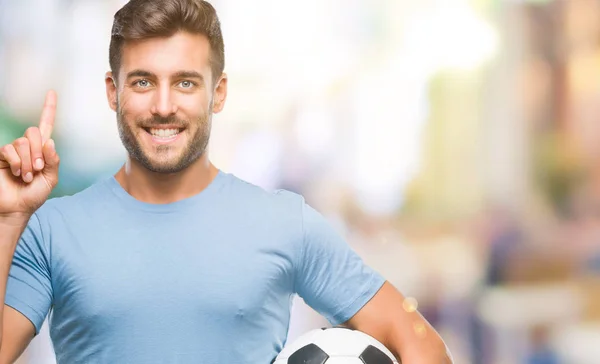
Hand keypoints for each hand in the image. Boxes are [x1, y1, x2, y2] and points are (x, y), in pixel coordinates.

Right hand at [0, 90, 59, 217]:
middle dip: (38, 151)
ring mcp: (12, 151)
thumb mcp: (51, 179)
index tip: (52, 92)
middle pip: (33, 131)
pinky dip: (17, 162)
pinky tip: (18, 173)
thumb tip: (49, 142)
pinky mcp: (0, 156)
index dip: (48, 108)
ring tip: (27, 176)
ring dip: (28, 161)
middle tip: (38, 169)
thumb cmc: (34, 195)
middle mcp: (27, 147)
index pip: (46, 125)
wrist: (17, 208)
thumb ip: (53, 161)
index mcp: (42, 150)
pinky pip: (8, 149)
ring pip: (22, 142)